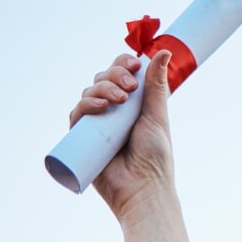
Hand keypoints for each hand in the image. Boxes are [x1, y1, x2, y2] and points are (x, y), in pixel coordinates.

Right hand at [67, 49, 175, 219]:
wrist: (143, 189)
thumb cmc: (155, 158)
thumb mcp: (157, 117)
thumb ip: (157, 86)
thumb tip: (165, 52)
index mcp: (131, 105)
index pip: (120, 75)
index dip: (123, 65)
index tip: (134, 63)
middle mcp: (112, 112)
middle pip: (103, 79)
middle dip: (114, 76)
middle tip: (130, 88)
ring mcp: (96, 125)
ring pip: (89, 93)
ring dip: (101, 88)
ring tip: (119, 101)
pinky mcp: (82, 139)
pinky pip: (77, 114)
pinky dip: (85, 105)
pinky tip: (100, 106)